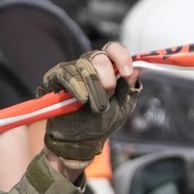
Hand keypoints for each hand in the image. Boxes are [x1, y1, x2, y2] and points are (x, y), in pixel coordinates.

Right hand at [40, 42, 140, 173]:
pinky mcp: (55, 79)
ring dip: (93, 88)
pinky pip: (65, 74)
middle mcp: (88, 65)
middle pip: (99, 56)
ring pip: (84, 66)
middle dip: (107, 79)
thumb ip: (129, 87)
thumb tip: (137, 68)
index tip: (127, 72)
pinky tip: (82, 99)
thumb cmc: (99, 124)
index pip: (113, 49)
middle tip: (108, 97)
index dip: (122, 57)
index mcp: (106, 68)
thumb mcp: (121, 107)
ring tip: (95, 106)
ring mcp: (71, 71)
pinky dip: (75, 86)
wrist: (79, 143)